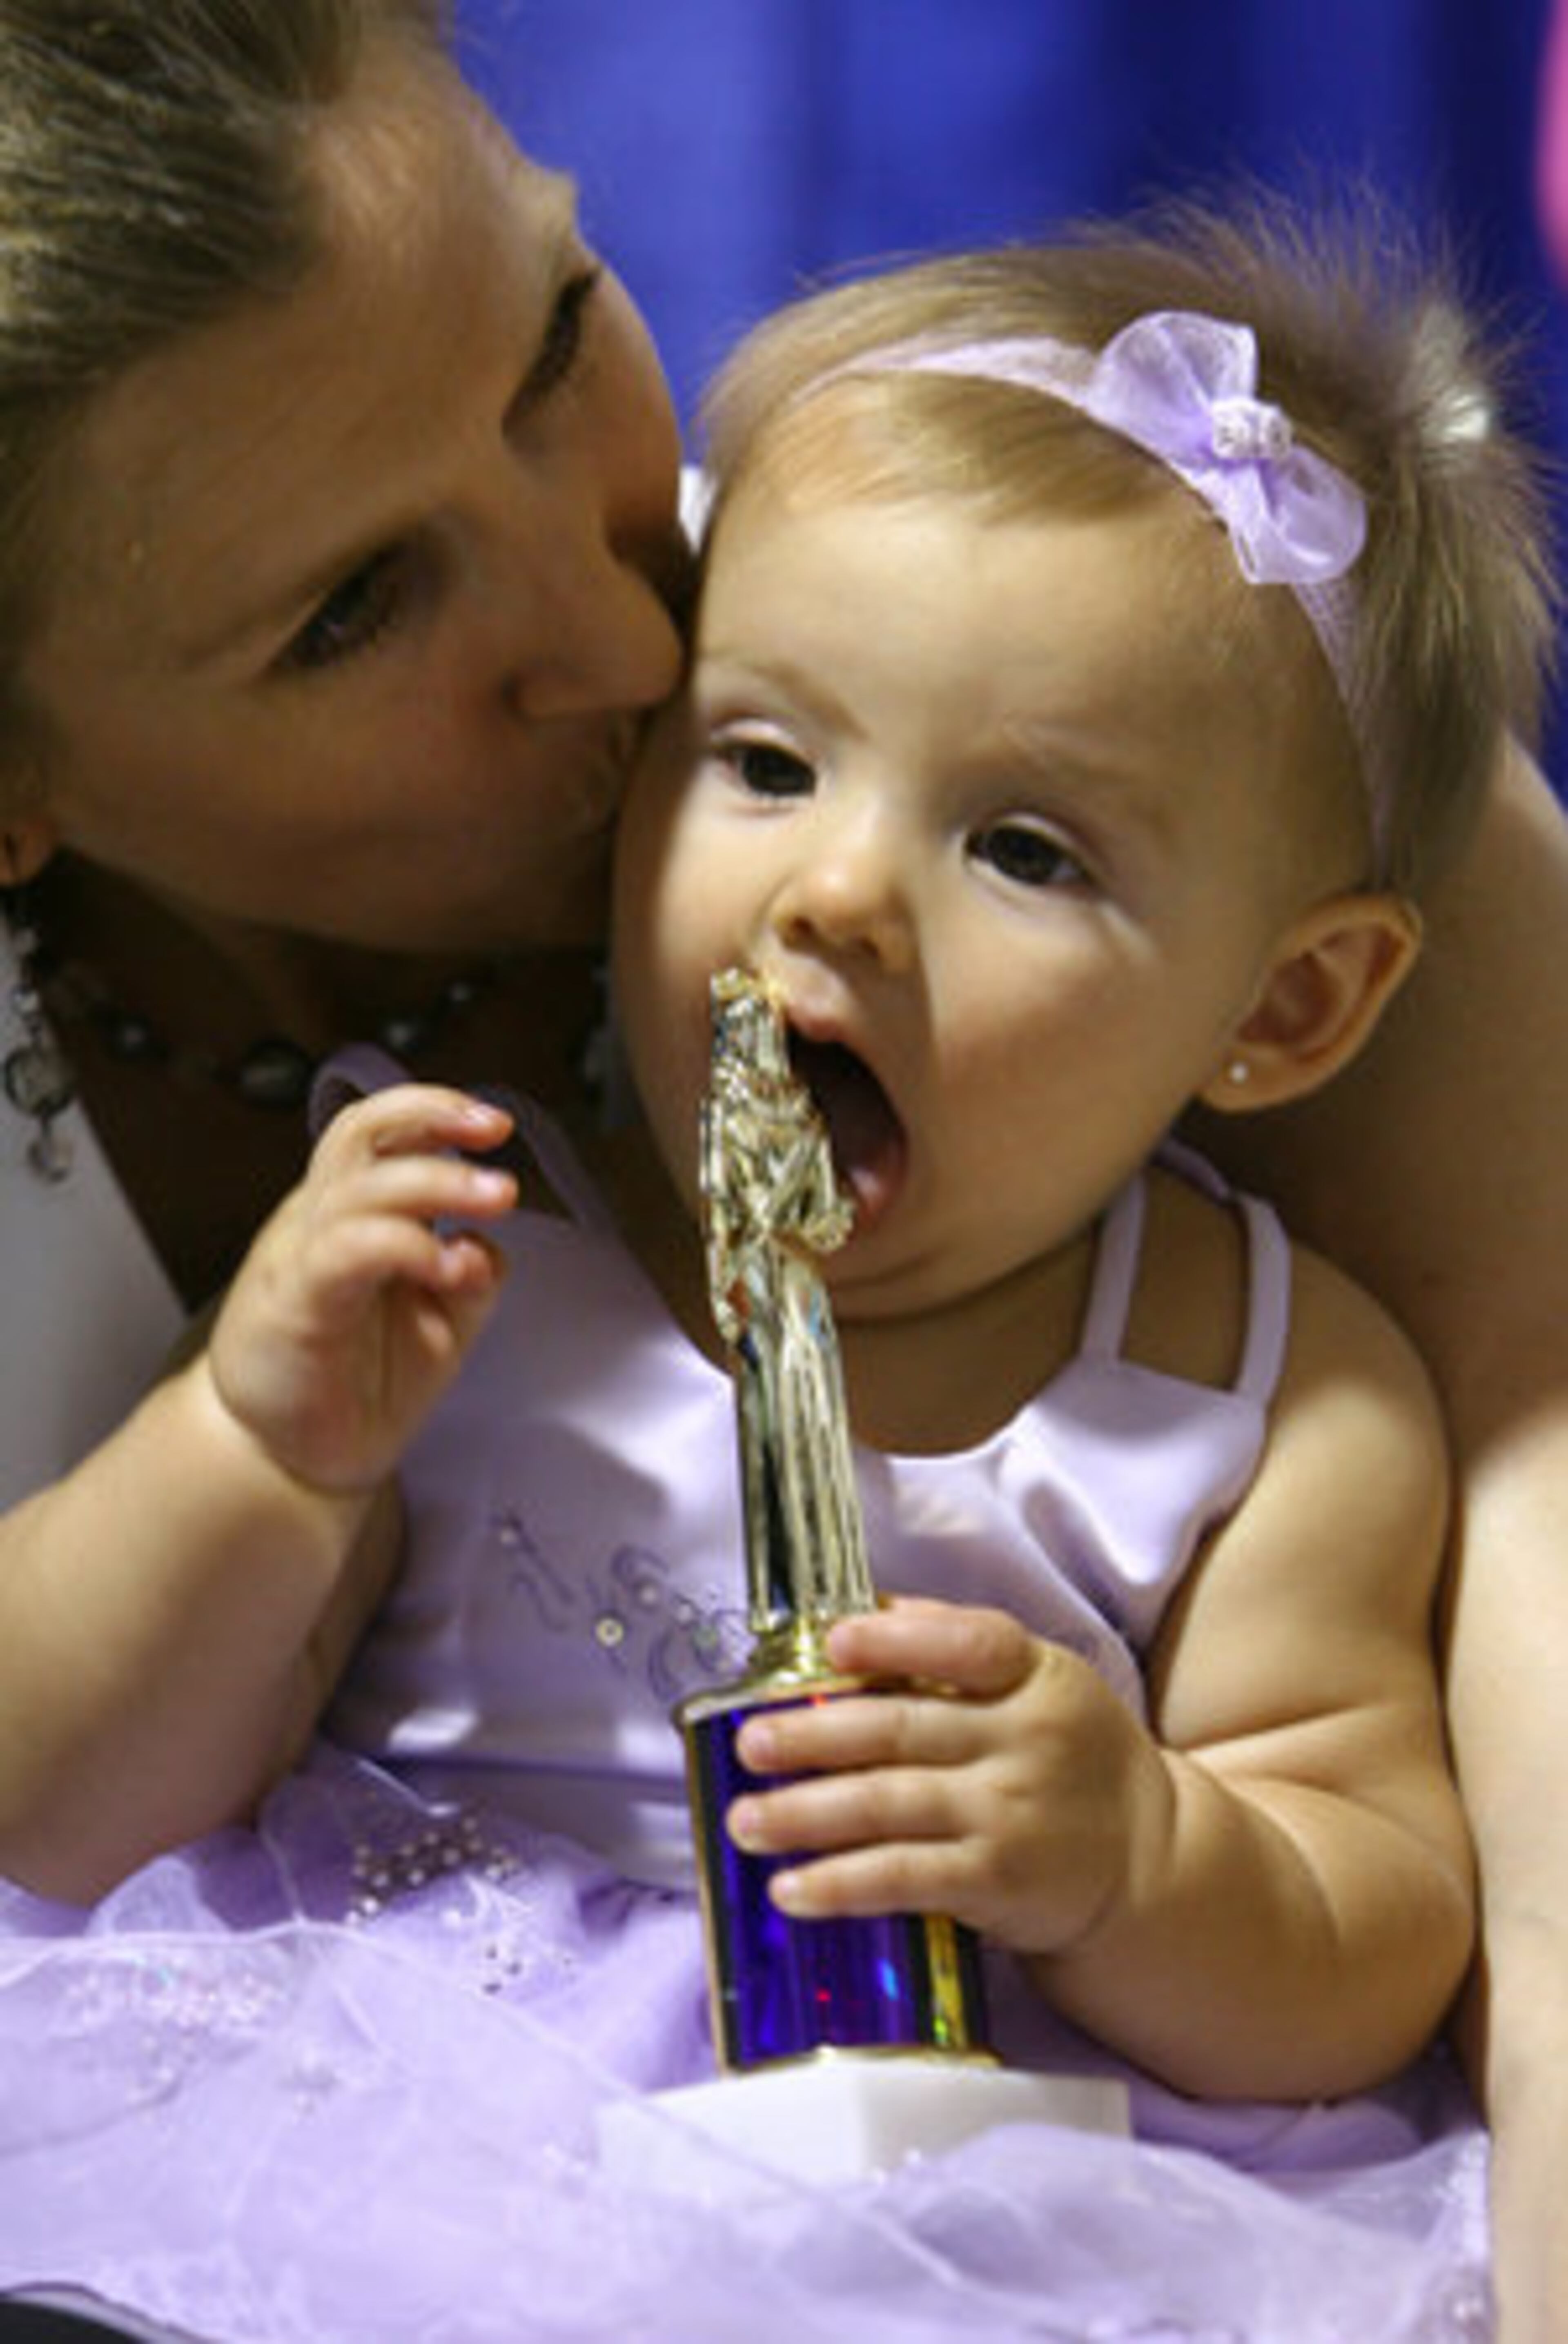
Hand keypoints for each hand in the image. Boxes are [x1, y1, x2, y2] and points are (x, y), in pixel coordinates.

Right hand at [206, 1084, 516, 1493]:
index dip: (435, 1112)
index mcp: (350, 1213)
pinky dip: (406, 1244)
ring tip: (498, 1196)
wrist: (288, 1458)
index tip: (493, 1125)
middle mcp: (321, 1221)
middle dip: (432, 1115)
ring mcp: (303, 1258)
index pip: (381, 1132)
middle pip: (360, 1132)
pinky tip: (447, 1263)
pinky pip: (346, 1249)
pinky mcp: (297, 1302)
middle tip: (494, 1133)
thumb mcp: (439, 1323)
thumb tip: (488, 1242)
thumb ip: (468, 1277)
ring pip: (361, 1186)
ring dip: (439, 1181)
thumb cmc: (357, 1384)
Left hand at [726, 1597, 1166, 1955]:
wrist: (1150, 1860)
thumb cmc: (1071, 1757)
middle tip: (748, 1744)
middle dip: (813, 1735)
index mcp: (1033, 1676)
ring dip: (805, 1814)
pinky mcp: (997, 1881)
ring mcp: (1008, 1812)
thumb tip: (864, 1611)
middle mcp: (1022, 1740)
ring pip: (889, 1805)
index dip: (896, 1641)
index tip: (833, 1643)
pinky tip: (793, 1889)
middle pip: (902, 1728)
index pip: (968, 1642)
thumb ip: (956, 1642)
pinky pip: (905, 1879)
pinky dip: (843, 1883)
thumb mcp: (1041, 1682)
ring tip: (746, 1821)